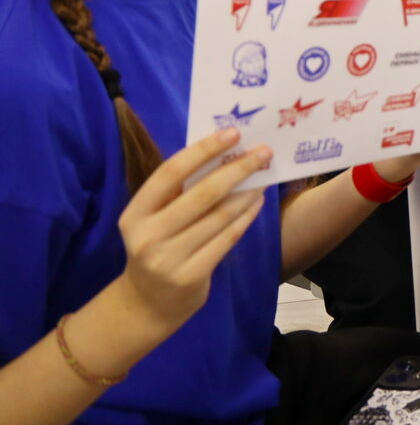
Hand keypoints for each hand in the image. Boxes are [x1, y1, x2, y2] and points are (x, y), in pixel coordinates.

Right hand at [115, 129, 271, 334]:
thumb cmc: (158, 247)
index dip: (203, 150)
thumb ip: (180, 192)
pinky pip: (227, 239)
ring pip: (219, 217)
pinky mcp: (190, 277)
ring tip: (266, 175)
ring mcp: (168, 259)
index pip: (170, 173)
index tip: (233, 133)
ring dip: (248, 192)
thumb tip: (226, 152)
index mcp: (135, 214)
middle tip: (264, 152)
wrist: (148, 304)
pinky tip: (257, 202)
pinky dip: (245, 217)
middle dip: (238, 169)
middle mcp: (147, 236)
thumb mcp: (155, 220)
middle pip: (202, 193)